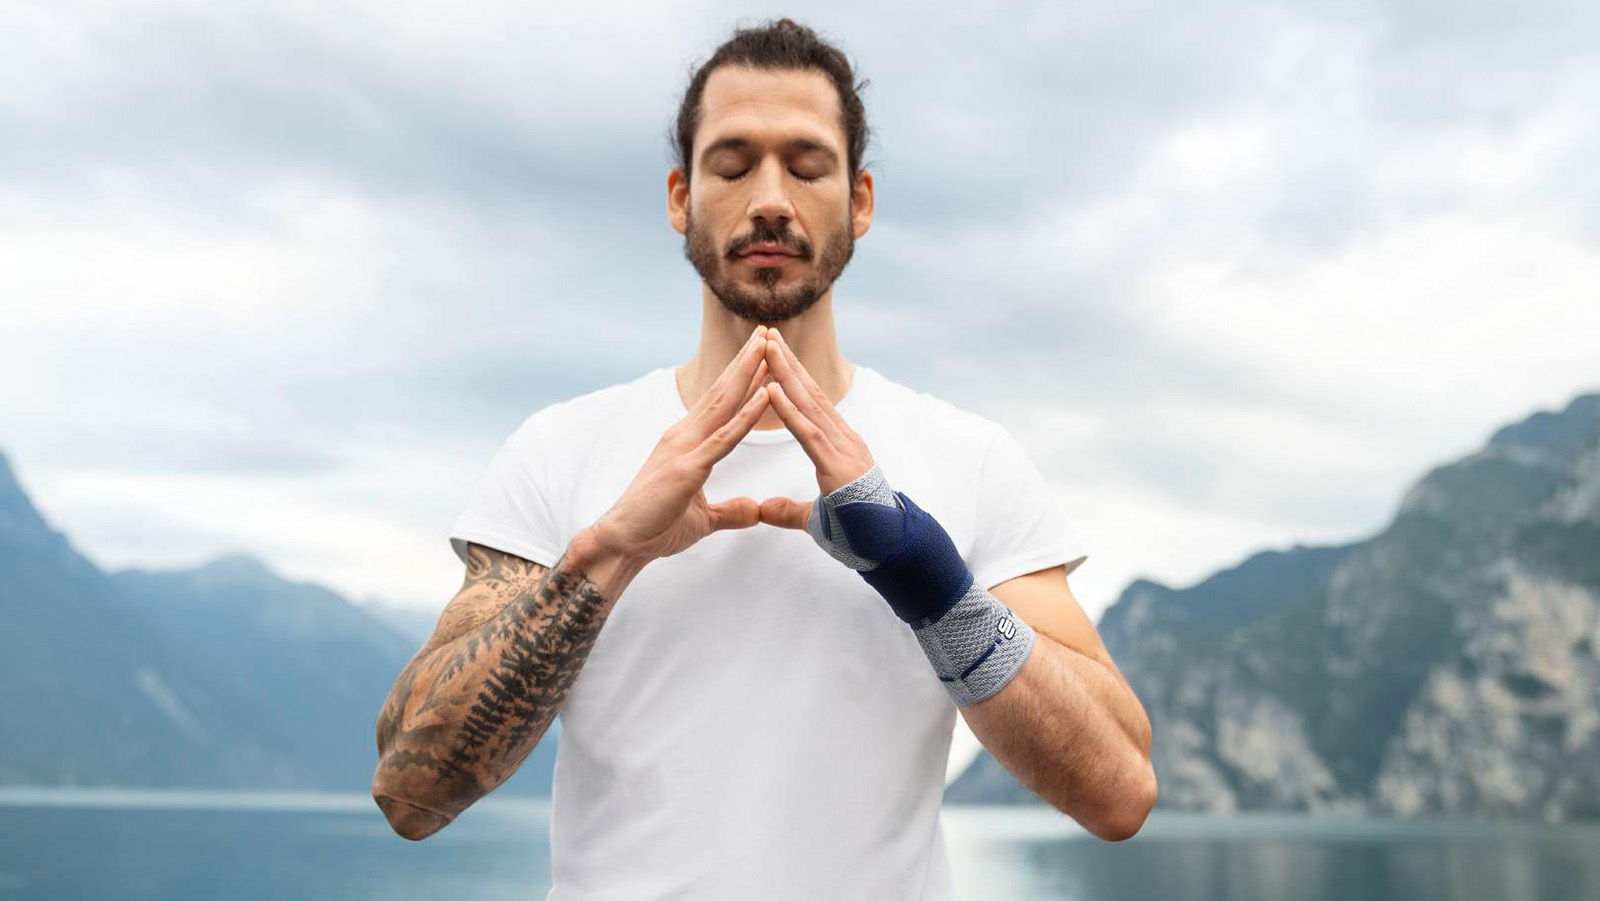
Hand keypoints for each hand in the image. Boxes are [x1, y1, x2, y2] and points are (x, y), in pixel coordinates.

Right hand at [588, 327, 772, 561]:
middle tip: (767, 331)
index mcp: (687, 443)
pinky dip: (747, 415)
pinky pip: (724, 438)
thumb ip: (731, 511)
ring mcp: (684, 449)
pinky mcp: (687, 469)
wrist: (622, 543)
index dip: (742, 378)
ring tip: (768, 346)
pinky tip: (766, 394)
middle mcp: (684, 436)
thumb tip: (754, 509)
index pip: (720, 403)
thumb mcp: (705, 518)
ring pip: (724, 404)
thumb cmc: (656, 528)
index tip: (762, 354)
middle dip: (746, 361)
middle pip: (722, 392)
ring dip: (748, 373)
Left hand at [755, 327, 878, 530]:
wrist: (891, 549)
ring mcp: (843, 450)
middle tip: (767, 333)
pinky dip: (788, 410)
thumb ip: (790, 510)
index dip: (793, 377)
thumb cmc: (859, 534)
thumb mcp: (816, 519)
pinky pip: (808, 433)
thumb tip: (766, 509)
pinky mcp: (837, 466)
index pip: (813, 404)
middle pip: (811, 393)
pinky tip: (771, 390)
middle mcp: (844, 440)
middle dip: (788, 362)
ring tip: (767, 347)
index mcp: (840, 446)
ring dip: (786, 373)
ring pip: (810, 404)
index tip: (774, 354)